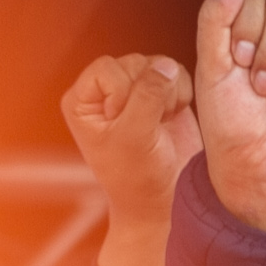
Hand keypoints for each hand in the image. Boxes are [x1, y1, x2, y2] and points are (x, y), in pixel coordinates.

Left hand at [62, 51, 198, 265]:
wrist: (163, 201)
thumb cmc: (137, 178)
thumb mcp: (135, 136)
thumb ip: (147, 96)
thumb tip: (165, 66)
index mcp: (84, 100)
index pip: (107, 69)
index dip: (124, 92)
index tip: (127, 126)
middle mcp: (106, 91)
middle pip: (134, 63)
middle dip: (149, 92)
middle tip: (149, 127)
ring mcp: (135, 91)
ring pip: (158, 66)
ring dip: (168, 93)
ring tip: (162, 123)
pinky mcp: (162, 95)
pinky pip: (177, 74)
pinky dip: (181, 93)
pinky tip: (174, 117)